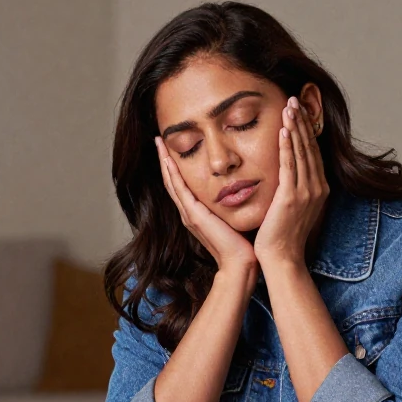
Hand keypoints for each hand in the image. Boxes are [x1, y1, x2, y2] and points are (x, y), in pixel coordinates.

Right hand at [155, 136, 257, 276]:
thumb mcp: (233, 216)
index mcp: (197, 212)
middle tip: (159, 140)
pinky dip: (172, 173)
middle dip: (165, 159)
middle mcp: (189, 212)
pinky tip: (168, 159)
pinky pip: (179, 189)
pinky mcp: (194, 215)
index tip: (171, 148)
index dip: (174, 166)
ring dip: (164, 162)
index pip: (182, 184)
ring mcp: (189, 214)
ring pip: (172, 182)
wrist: (240, 262)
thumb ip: (231, 204)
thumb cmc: (242, 242)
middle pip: (172, 181)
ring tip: (159, 144)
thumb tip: (240, 188)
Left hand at [253, 96, 329, 267]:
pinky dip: (288, 146)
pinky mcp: (292, 197)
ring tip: (289, 107)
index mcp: (319, 190)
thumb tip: (288, 174)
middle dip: (302, 122)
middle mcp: (317, 188)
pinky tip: (284, 130)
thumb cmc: (283, 235)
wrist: (282, 258)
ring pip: (302, 153)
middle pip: (310, 148)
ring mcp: (307, 193)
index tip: (299, 111)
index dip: (307, 130)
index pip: (313, 153)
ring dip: (296, 127)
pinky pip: (290, 166)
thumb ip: (294, 188)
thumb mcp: (293, 207)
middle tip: (294, 99)